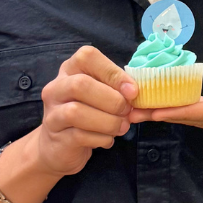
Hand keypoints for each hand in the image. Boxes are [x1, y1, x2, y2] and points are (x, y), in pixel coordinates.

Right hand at [34, 46, 136, 175]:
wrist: (61, 145)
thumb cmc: (90, 114)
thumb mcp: (106, 97)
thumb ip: (125, 94)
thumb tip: (150, 100)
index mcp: (71, 70)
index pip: (87, 57)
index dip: (113, 73)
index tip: (132, 91)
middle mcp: (56, 88)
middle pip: (80, 84)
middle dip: (112, 100)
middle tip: (127, 111)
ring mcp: (52, 113)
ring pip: (76, 112)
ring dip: (108, 122)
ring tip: (121, 127)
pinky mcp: (55, 137)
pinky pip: (79, 135)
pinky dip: (101, 138)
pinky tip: (108, 139)